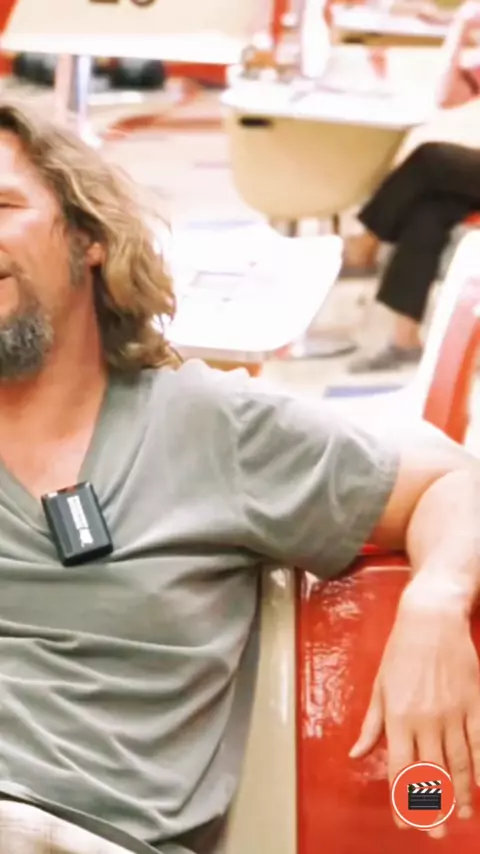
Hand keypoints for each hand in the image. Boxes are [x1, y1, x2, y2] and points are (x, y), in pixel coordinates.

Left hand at [349, 597, 479, 835]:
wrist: (432, 620)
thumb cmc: (401, 652)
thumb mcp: (379, 687)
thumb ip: (372, 726)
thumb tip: (355, 754)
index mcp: (398, 718)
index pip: (400, 770)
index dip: (403, 800)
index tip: (406, 822)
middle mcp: (427, 721)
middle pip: (432, 774)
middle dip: (434, 808)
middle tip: (437, 832)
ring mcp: (454, 713)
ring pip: (460, 764)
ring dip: (461, 794)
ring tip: (462, 816)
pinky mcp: (475, 704)